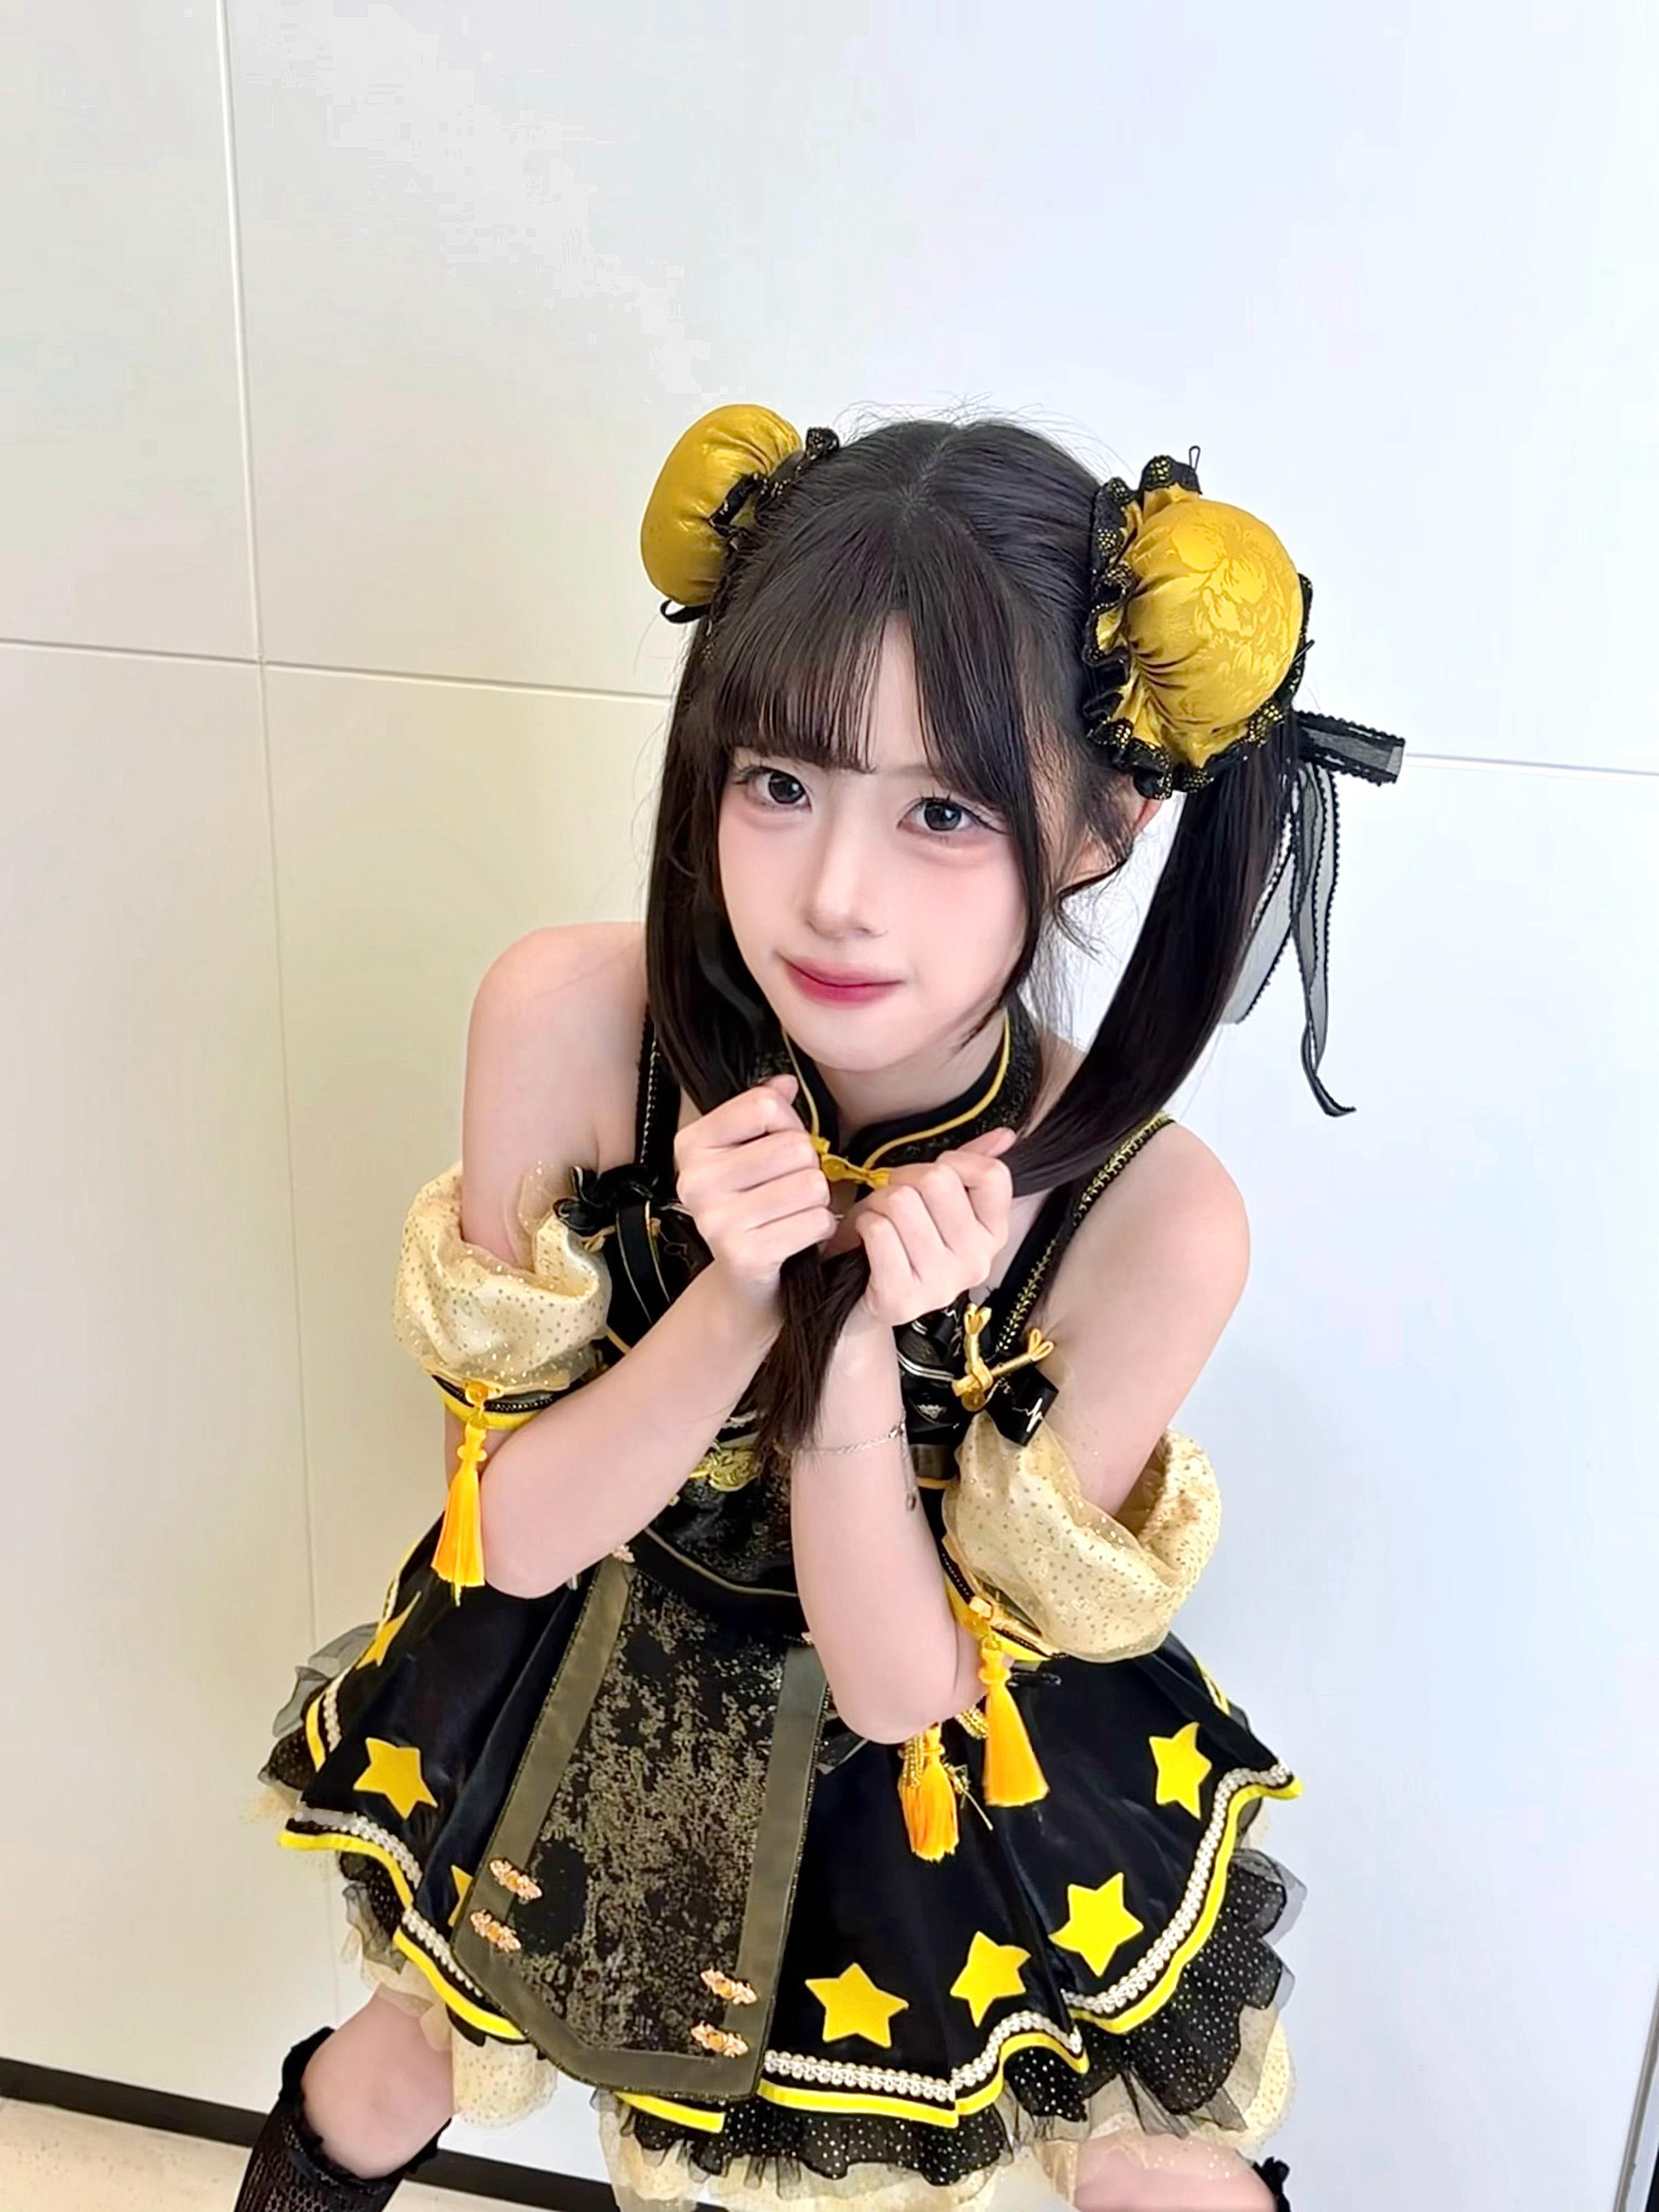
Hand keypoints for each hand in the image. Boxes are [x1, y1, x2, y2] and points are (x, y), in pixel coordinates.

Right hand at [671, 1073, 834, 1316]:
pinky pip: (815, 1221)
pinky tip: (797, 1235)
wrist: (745, 1280)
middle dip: (807, 1167)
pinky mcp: (744, 1255)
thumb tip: (786, 1082)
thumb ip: (766, 1110)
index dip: (789, 1124)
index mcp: (690, 1144)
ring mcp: (715, 1220)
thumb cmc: (754, 1205)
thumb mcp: (751, 1150)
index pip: (765, 1105)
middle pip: (794, 1146)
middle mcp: (694, 1181)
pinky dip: (819, 1228)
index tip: (779, 1147)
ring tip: (793, 1211)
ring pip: (811, 1184)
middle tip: (790, 1188)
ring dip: (816, 1200)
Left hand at [849, 1129, 1016, 1328]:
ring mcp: (942, 1283)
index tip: (933, 1177)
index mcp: (993, 1234)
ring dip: (878, 1203)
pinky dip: (864, 1224)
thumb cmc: (901, 1240)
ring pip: (902, 1202)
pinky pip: (879, 1231)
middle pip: (937, 1181)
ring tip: (880, 1221)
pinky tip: (867, 1238)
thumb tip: (1006, 1135)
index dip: (954, 1161)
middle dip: (903, 1179)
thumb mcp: (938, 1202)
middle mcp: (976, 1261)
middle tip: (894, 1201)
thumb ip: (972, 1165)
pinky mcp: (903, 1298)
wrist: (864, 1296)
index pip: (992, 1174)